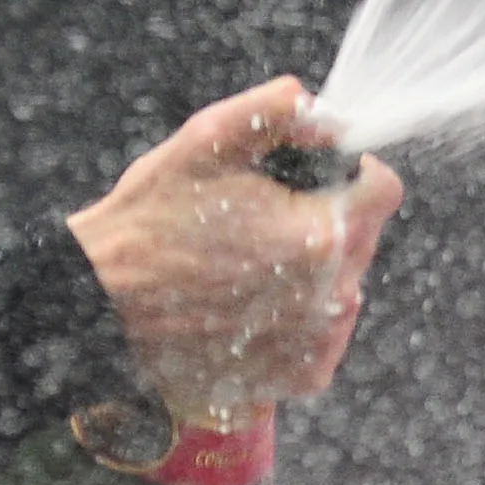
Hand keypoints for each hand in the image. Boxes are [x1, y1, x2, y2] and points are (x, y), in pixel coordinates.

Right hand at [65, 76, 403, 416]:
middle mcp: (330, 295)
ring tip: (248, 262)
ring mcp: (315, 341)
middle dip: (328, 217)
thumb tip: (327, 108)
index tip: (309, 176)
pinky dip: (301, 317)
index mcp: (318, 234)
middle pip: (365, 236)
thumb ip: (276, 109)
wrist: (100, 304)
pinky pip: (327, 335)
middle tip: (262, 217)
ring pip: (347, 284)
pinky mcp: (297, 376)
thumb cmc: (148, 220)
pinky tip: (253, 302)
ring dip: (315, 269)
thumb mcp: (204, 141)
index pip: (384, 189)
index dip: (349, 172)